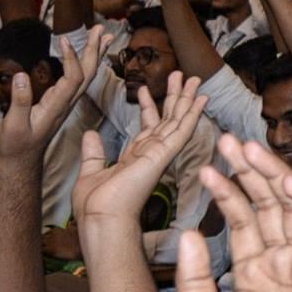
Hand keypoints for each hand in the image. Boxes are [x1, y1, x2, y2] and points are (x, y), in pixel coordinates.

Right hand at [0, 28, 103, 161]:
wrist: (22, 160)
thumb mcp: (12, 125)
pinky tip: (86, 54)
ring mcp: (66, 102)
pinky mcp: (62, 102)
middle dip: (94, 50)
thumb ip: (19, 102)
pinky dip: (84, 63)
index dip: (71, 59)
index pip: (73, 78)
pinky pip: (79, 79)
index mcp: (57, 106)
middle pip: (87, 74)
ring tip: (101, 36)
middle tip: (99, 29)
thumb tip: (21, 76)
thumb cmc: (16, 145)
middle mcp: (66, 102)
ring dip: (94, 54)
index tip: (63, 40)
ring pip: (86, 76)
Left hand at [74, 71, 208, 223]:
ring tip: (195, 78)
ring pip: (178, 121)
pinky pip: (182, 130)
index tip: (145, 88)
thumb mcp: (91, 170)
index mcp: (135, 158)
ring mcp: (160, 154)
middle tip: (181, 75)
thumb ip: (94, 152)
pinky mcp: (164, 155)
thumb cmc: (95, 204)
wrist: (101, 217)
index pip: (146, 127)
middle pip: (167, 119)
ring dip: (187, 99)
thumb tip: (90, 133)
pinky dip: (193, 114)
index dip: (147, 106)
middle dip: (174, 96)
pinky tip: (201, 99)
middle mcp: (151, 154)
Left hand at [175, 135, 291, 291]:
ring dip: (273, 175)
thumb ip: (195, 277)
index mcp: (253, 274)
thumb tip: (190, 232)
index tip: (204, 169)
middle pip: (268, 205)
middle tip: (227, 140)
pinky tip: (286, 180)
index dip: (226, 193)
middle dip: (248, 171)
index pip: (242, 221)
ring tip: (247, 147)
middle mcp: (281, 263)